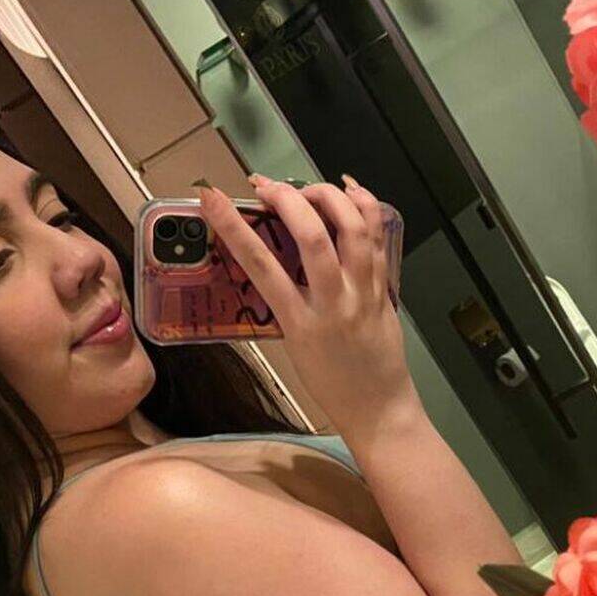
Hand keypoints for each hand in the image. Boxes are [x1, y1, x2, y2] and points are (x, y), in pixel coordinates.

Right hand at [199, 175, 416, 437]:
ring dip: (328, 196)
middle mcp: (334, 304)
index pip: (261, 266)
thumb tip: (270, 258)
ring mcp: (364, 293)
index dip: (232, 226)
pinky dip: (365, 206)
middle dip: (286, 199)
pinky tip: (349, 188)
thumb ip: (285, 303)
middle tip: (265, 187)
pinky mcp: (385, 288)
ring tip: (306, 188)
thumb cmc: (330, 384)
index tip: (211, 197)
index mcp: (300, 323)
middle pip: (312, 237)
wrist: (378, 409)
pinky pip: (377, 238)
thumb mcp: (294, 346)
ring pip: (353, 229)